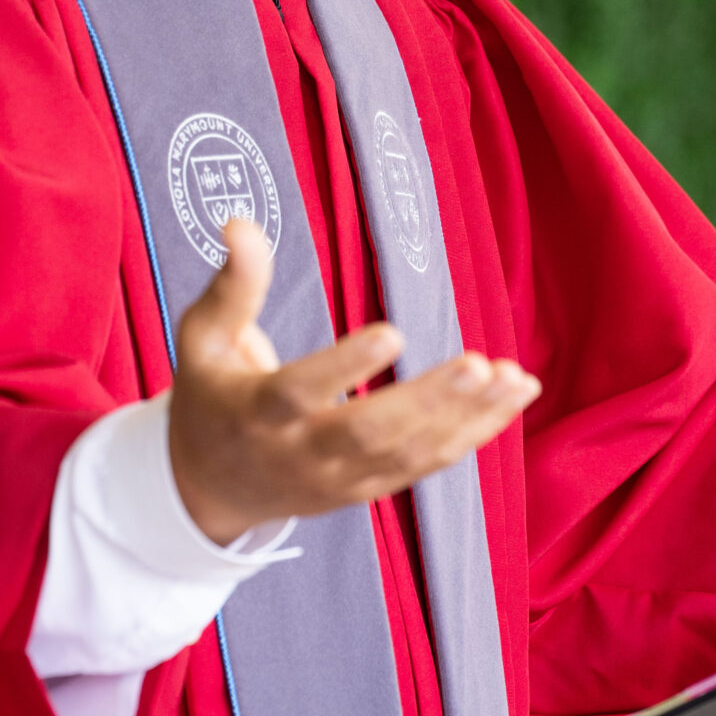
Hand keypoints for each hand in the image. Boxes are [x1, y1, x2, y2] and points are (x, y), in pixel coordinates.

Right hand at [166, 219, 540, 543]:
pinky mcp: (369, 491)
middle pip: (368, 433)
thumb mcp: (203, 339)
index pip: (299, 392)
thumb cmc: (212, 396)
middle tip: (476, 363)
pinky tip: (512, 397)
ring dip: (467, 418)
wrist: (211, 490)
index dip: (345, 367)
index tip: (392, 331)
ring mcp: (339, 480)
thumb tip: (242, 224)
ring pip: (409, 455)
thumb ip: (232, 285)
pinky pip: (426, 465)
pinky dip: (474, 433)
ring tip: (512, 376)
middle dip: (426, 400)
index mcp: (254, 413)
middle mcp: (300, 454)